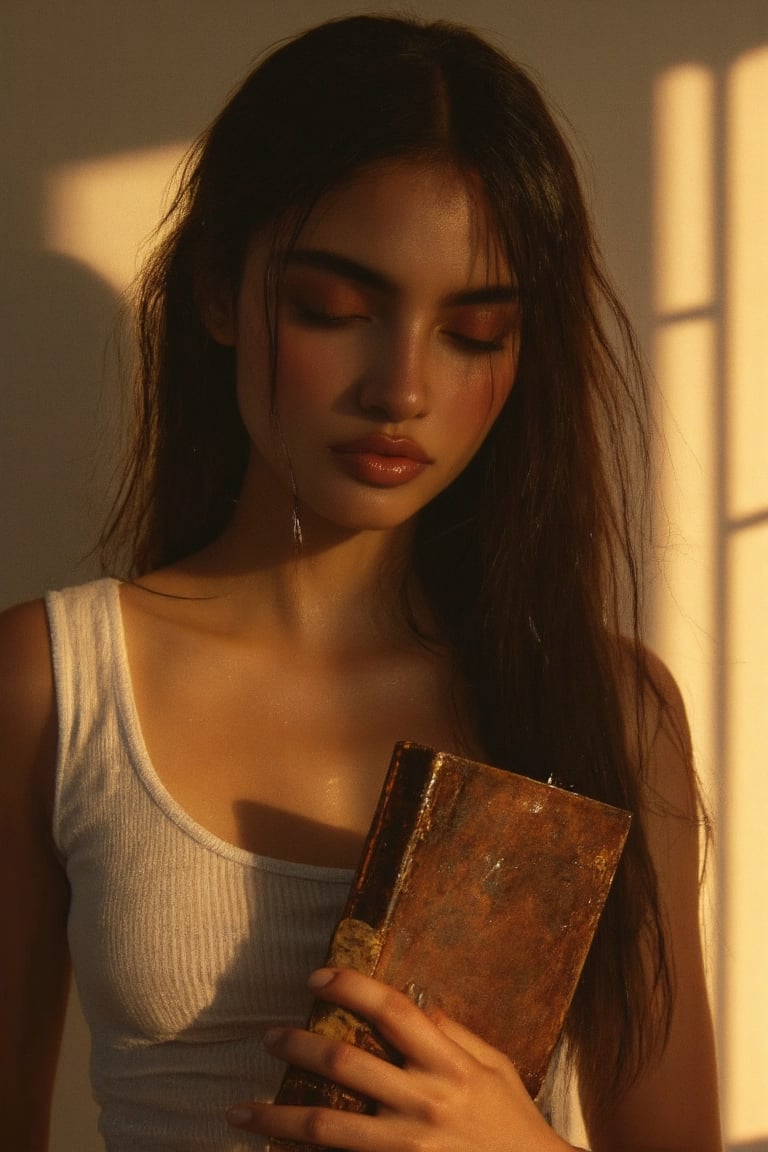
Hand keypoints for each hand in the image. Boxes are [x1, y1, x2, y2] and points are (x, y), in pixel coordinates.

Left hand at [227, 967, 572, 1150]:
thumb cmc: (516, 1126)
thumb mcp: (498, 1069)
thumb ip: (458, 1035)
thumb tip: (416, 1006)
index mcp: (450, 1065)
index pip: (393, 1010)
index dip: (351, 986)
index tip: (315, 977)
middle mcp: (426, 1103)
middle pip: (346, 1063)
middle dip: (298, 1046)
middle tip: (268, 1037)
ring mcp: (408, 1149)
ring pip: (327, 1127)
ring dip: (276, 1117)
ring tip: (240, 1110)